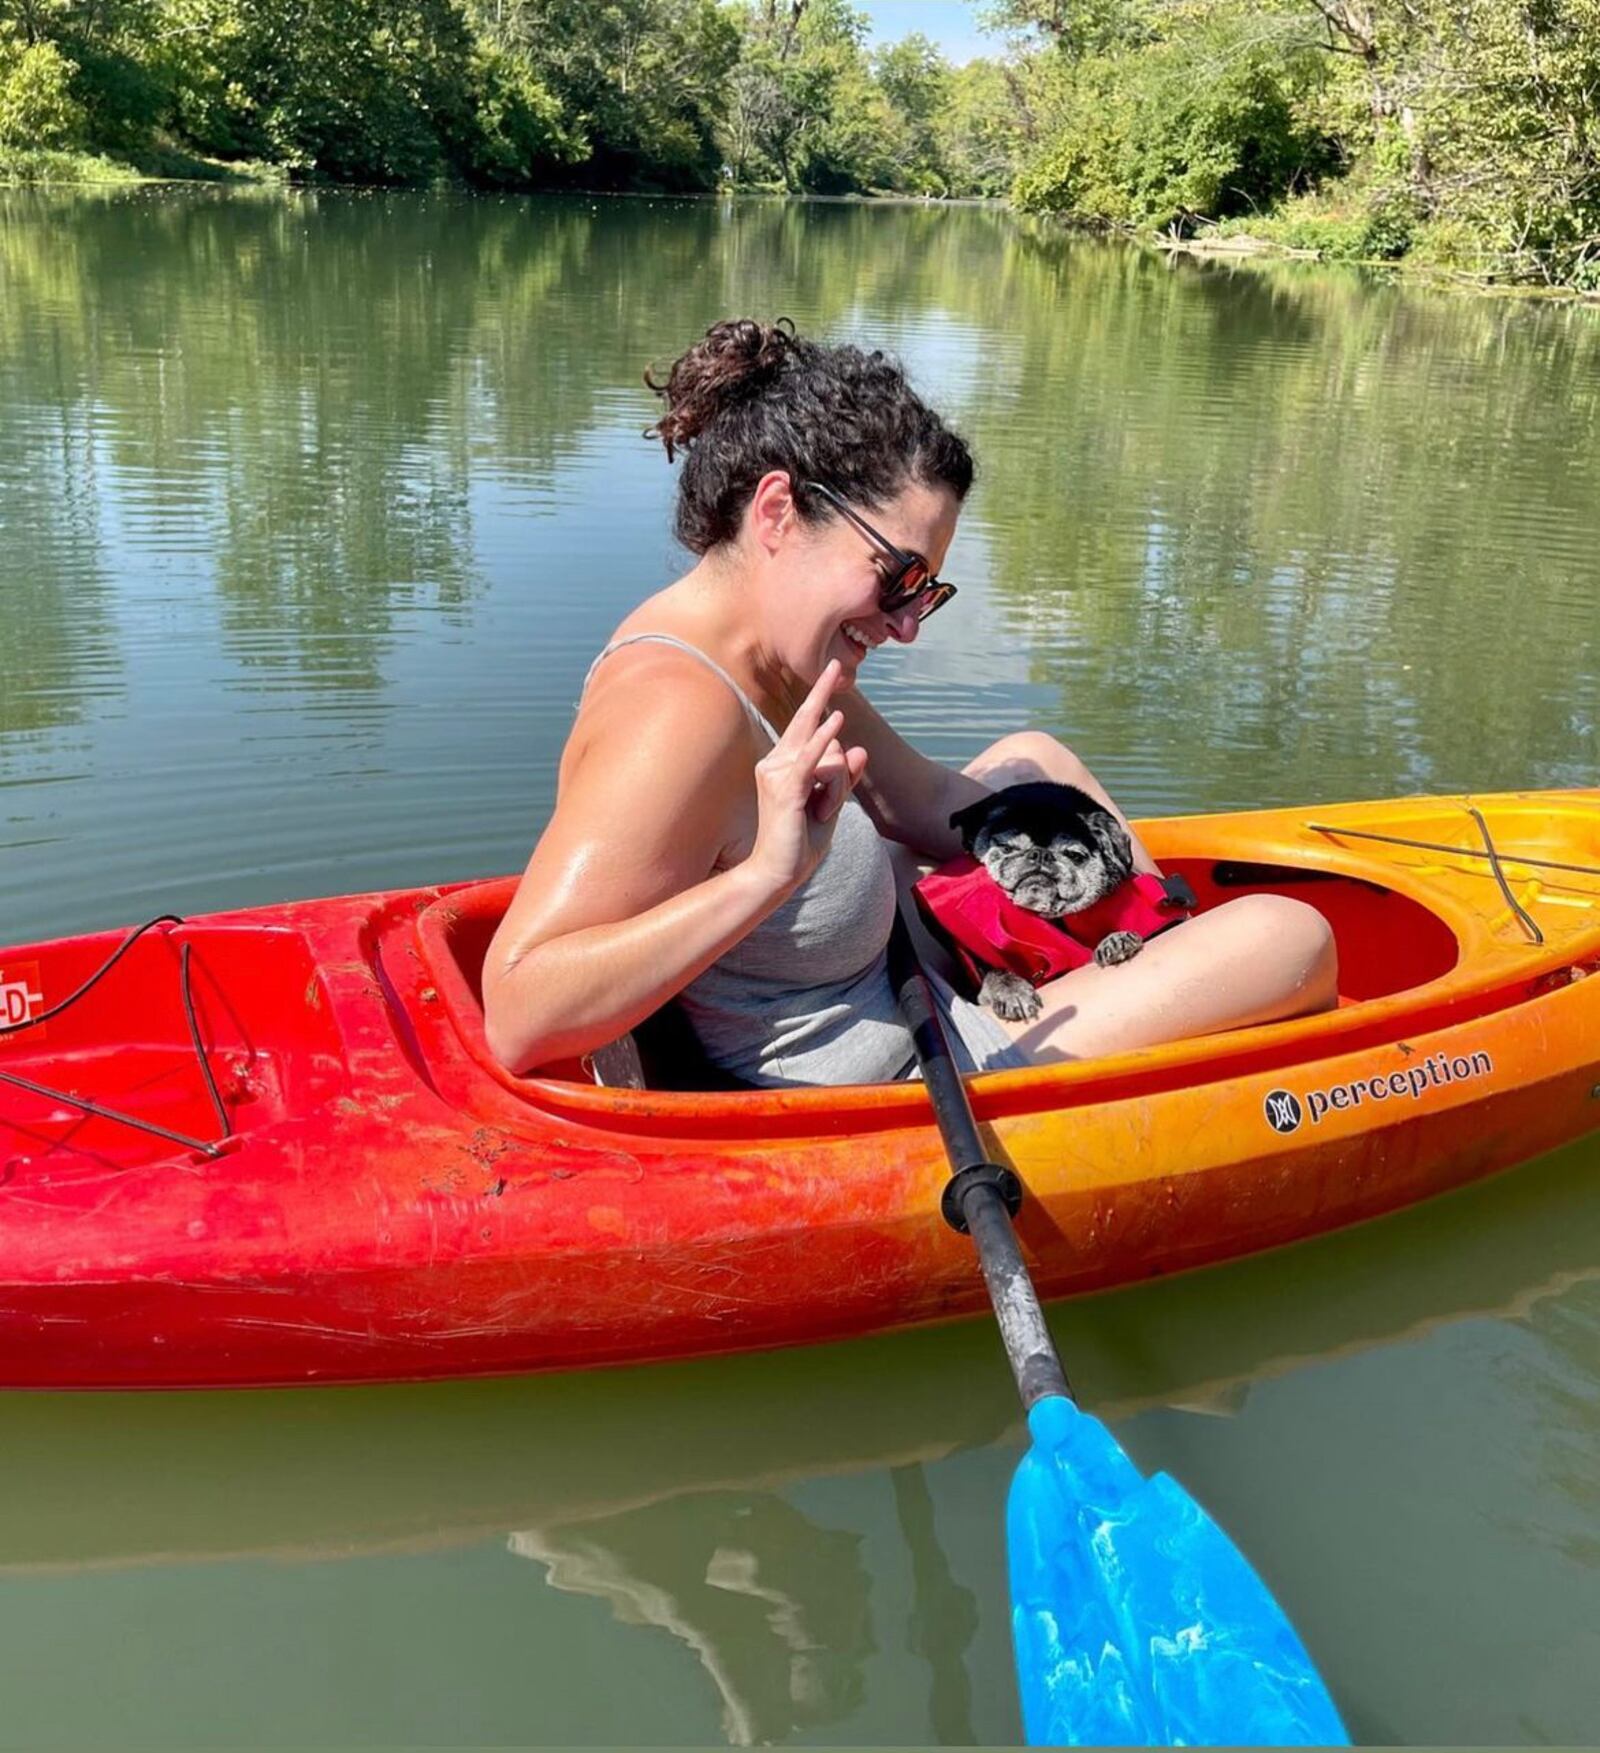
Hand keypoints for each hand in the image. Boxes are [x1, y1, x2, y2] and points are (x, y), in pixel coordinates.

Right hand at [748, 660, 868, 897]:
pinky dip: (825, 742)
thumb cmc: (801, 841)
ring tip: (818, 815)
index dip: (821, 705)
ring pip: (830, 758)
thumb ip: (845, 778)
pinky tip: (836, 721)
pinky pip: (813, 760)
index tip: (832, 673)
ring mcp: (776, 771)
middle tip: (838, 663)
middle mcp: (775, 761)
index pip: (812, 732)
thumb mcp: (830, 805)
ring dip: (835, 791)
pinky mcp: (785, 787)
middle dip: (822, 689)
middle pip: (812, 726)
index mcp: (783, 762)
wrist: (777, 873)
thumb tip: (860, 749)